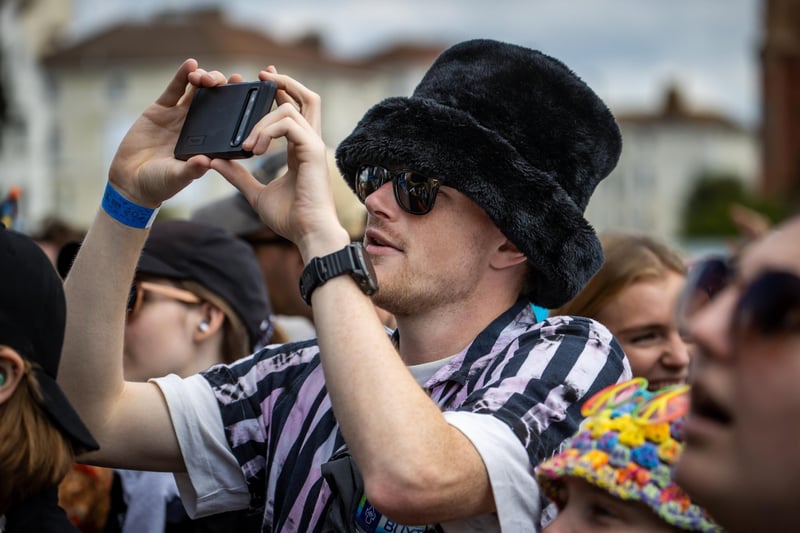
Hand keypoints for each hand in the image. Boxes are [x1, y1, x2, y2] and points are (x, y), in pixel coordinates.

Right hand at [108, 59, 241, 206]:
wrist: (130, 180)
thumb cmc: (159, 184)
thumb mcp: (177, 178)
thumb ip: (191, 170)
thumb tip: (205, 161)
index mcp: (209, 144)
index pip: (230, 123)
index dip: (242, 109)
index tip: (253, 96)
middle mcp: (199, 127)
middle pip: (217, 101)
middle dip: (224, 88)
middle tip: (229, 81)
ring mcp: (181, 116)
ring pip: (198, 91)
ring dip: (205, 78)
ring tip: (206, 77)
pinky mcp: (161, 109)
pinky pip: (174, 89)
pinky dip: (182, 76)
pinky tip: (190, 64)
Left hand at [212, 67, 349, 258]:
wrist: (308, 234)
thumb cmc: (290, 219)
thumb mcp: (255, 194)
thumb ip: (239, 176)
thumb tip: (216, 162)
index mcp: (300, 151)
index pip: (296, 112)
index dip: (282, 92)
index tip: (264, 81)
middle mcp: (309, 143)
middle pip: (307, 98)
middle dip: (285, 82)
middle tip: (263, 74)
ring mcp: (312, 145)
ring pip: (289, 109)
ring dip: (262, 121)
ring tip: (247, 145)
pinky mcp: (311, 150)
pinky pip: (288, 124)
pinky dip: (267, 131)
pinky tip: (253, 149)